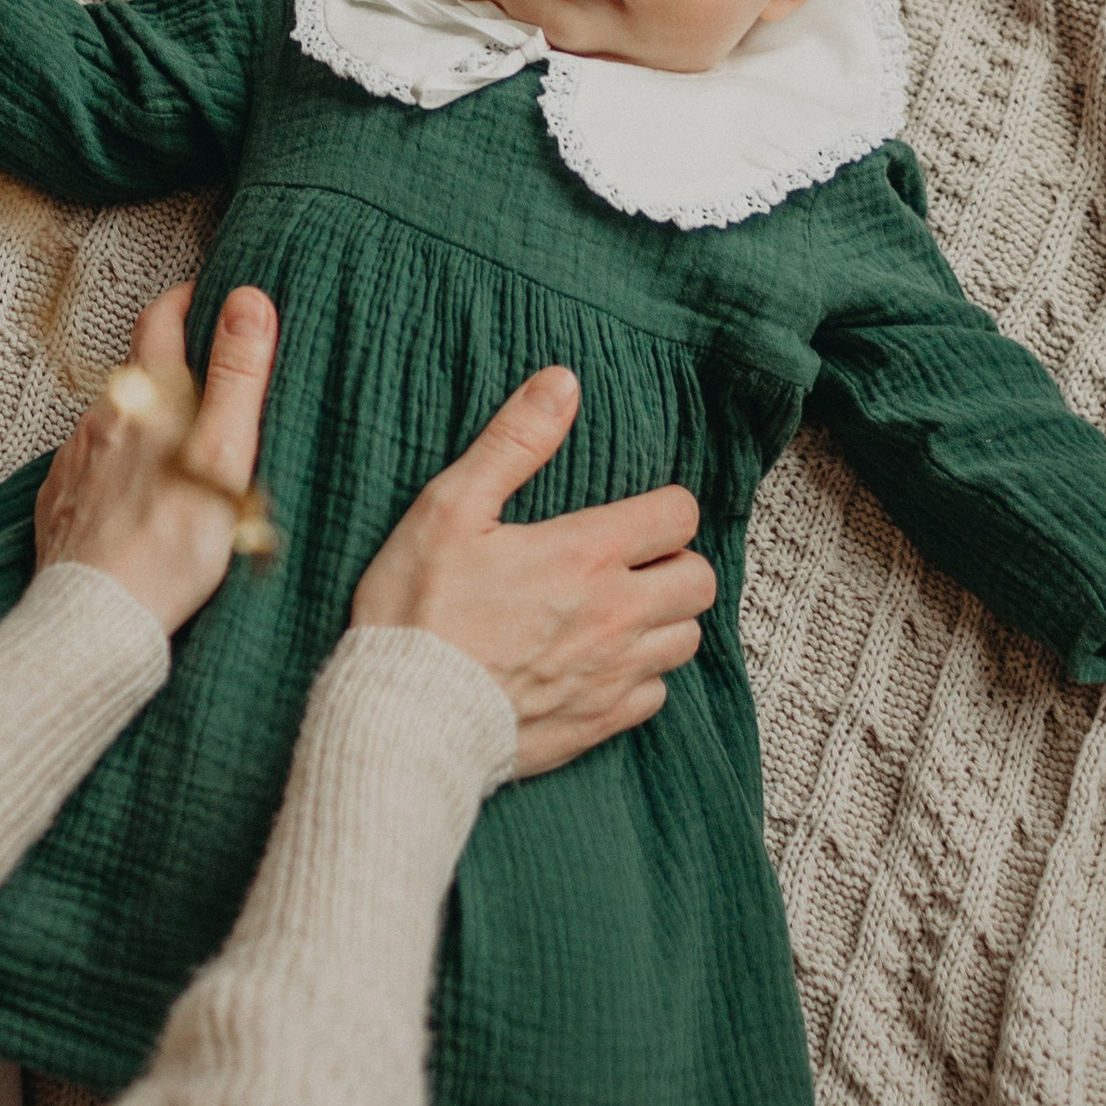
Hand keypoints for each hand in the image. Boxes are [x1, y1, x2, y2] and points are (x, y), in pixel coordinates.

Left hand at [35, 284, 278, 637]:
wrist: (100, 616)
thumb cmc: (173, 541)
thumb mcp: (224, 452)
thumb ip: (237, 375)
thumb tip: (248, 300)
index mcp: (147, 398)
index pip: (160, 318)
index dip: (187, 300)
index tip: (213, 299)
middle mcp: (102, 418)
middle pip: (139, 371)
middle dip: (174, 367)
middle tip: (213, 382)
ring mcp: (74, 460)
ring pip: (116, 421)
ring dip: (148, 422)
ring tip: (183, 452)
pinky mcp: (60, 501)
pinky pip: (92, 467)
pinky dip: (119, 468)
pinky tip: (141, 497)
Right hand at [353, 367, 715, 776]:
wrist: (405, 718)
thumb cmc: (418, 610)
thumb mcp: (450, 509)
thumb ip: (513, 443)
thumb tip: (562, 382)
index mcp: (586, 554)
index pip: (679, 515)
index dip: (662, 508)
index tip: (630, 515)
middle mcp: (616, 615)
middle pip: (700, 579)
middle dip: (675, 563)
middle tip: (631, 563)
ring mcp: (613, 675)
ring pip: (686, 639)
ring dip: (664, 620)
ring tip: (620, 612)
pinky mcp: (600, 723)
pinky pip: (655, 694)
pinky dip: (639, 677)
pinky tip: (600, 665)